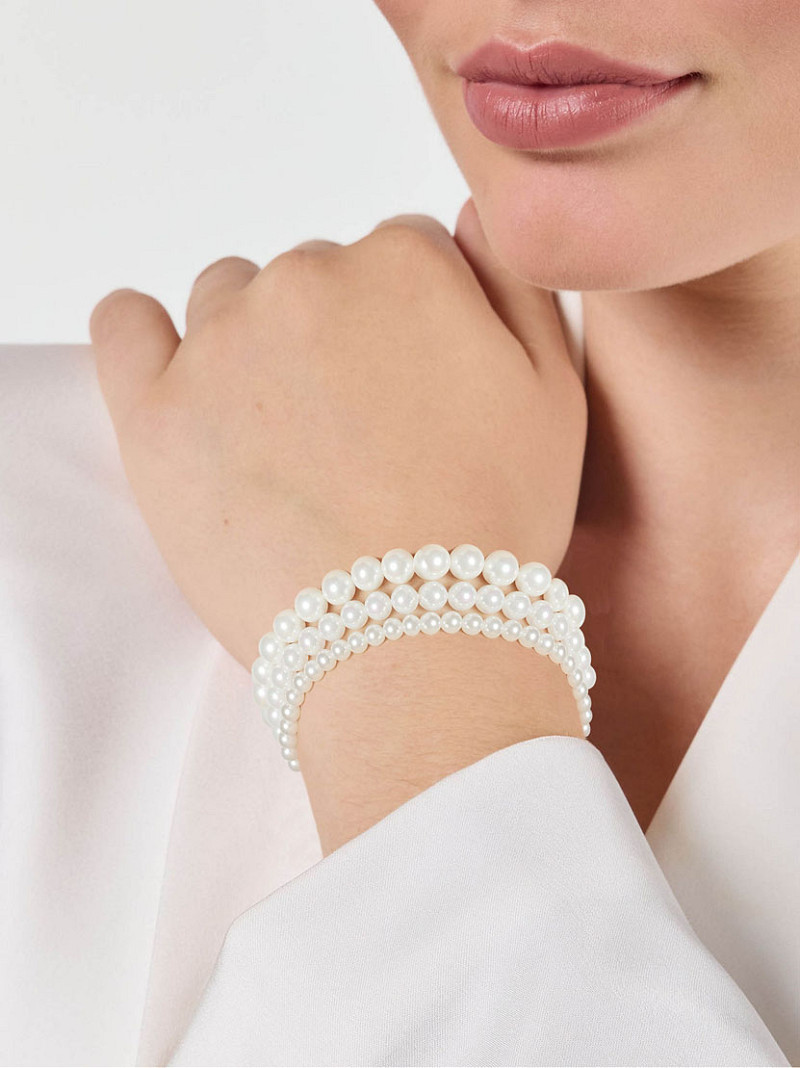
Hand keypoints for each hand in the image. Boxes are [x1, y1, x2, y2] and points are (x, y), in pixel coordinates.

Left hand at [90, 199, 587, 851]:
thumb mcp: (555, 393)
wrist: (409, 641)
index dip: (411, 326)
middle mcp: (308, 280)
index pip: (399, 254)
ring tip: (285, 437)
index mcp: (406, 266)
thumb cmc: (491, 526)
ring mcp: (222, 342)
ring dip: (253, 343)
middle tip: (355, 432)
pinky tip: (180, 379)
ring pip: (228, 300)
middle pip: (314, 276)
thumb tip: (469, 216)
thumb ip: (514, 281)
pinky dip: (145, 337)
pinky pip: (125, 326)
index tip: (412, 392)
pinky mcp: (154, 410)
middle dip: (337, 336)